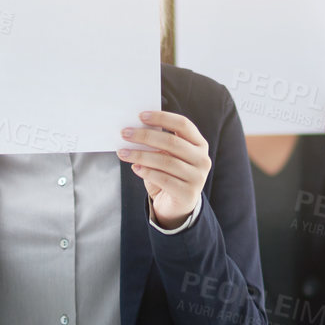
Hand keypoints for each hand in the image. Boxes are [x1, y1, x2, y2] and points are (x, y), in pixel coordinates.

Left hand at [117, 110, 210, 226]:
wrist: (177, 207)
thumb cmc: (169, 176)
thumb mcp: (167, 157)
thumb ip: (159, 144)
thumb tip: (136, 130)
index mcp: (199, 144)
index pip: (182, 124)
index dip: (162, 118)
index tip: (140, 116)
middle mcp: (202, 159)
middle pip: (172, 142)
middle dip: (145, 136)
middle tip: (125, 133)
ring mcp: (197, 177)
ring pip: (166, 161)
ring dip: (141, 155)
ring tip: (123, 152)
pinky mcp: (188, 194)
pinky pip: (164, 179)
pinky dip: (147, 172)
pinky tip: (135, 167)